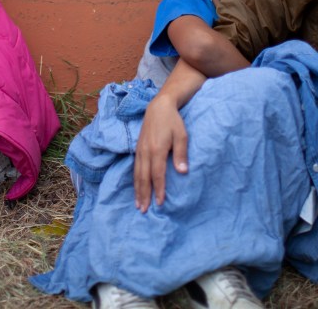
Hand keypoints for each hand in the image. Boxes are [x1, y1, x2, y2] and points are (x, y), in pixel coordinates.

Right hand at [133, 94, 188, 212]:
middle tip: (144, 210)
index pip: (157, 174)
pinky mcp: (138, 148)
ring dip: (137, 190)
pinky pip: (135, 168)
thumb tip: (182, 172)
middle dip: (144, 195)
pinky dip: (135, 180)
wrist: (159, 107)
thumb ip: (181, 154)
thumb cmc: (173, 121)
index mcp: (157, 149)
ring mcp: (140, 150)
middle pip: (144, 177)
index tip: (160, 203)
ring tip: (138, 204)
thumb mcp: (182, 135)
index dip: (159, 189)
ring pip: (137, 174)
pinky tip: (136, 188)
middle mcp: (146, 152)